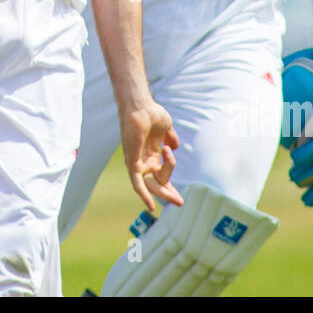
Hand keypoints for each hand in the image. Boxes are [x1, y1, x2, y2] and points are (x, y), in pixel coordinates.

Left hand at [118, 99, 182, 213]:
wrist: (141, 106)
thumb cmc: (151, 113)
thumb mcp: (166, 129)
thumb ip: (170, 138)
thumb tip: (175, 146)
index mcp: (151, 155)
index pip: (161, 176)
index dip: (170, 188)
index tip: (180, 198)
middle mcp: (143, 161)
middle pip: (156, 184)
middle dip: (168, 194)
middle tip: (180, 202)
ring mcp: (137, 162)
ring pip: (152, 183)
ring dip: (165, 188)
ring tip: (176, 195)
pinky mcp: (132, 162)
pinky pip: (136, 182)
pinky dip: (143, 194)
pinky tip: (151, 206)